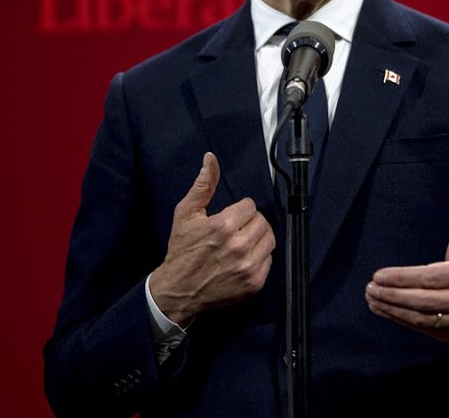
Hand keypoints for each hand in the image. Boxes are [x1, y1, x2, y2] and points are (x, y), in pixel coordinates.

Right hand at [149, 153, 275, 325]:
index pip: (250, 206)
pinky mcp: (254, 282)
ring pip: (269, 239)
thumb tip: (211, 158)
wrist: (179, 289)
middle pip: (262, 221)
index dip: (239, 210)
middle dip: (249, 222)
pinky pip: (269, 260)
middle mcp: (239, 246)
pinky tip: (243, 258)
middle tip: (235, 230)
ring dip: (257, 237)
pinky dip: (259, 257)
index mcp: (223, 226)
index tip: (228, 218)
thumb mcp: (186, 213)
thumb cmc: (182, 250)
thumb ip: (203, 184)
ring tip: (241, 242)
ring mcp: (248, 266)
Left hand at [365, 206, 448, 341]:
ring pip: (421, 318)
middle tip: (370, 288)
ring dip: (392, 309)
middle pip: (425, 301)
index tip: (379, 275)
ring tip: (372, 298)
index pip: (432, 278)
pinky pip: (421, 328)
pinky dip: (399, 319)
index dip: (404, 278)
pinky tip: (382, 308)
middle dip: (394, 295)